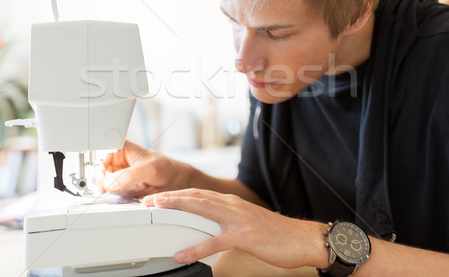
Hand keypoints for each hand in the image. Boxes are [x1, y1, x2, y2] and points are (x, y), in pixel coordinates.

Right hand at [100, 140, 190, 196]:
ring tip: (133, 187)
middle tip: (109, 188)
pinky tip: (133, 192)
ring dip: (115, 189)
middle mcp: (116, 161)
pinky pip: (111, 194)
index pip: (100, 152)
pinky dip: (120, 196)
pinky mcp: (119, 188)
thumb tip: (110, 184)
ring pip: (103, 184)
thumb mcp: (150, 169)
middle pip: (98, 170)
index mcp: (121, 147)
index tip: (102, 175)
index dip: (98, 163)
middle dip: (105, 180)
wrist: (175, 183)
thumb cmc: (166, 168)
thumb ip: (129, 176)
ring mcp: (117, 175)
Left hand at [142, 189, 326, 268]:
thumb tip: (210, 228)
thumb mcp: (247, 222)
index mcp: (232, 203)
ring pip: (201, 210)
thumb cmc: (275, 234)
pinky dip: (195, 248)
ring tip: (157, 214)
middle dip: (170, 198)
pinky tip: (182, 254)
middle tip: (148, 201)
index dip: (177, 195)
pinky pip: (214, 242)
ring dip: (177, 210)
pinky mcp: (244, 236)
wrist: (300, 238)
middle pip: (195, 197)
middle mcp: (232, 206)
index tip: (159, 198)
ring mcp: (237, 219)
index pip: (199, 194)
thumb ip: (228, 221)